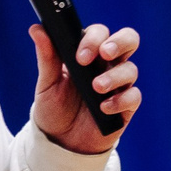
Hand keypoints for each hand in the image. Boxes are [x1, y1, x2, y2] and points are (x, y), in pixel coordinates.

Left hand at [31, 22, 142, 152]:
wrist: (60, 142)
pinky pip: (133, 97)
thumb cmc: (54, 108)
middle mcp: (107, 65)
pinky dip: (120, 100)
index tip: (81, 55)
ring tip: (96, 88)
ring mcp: (118, 85)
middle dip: (119, 42)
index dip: (94, 38)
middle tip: (104, 53)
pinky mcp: (126, 106)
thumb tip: (37, 29)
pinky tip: (103, 108)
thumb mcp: (47, 83)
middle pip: (129, 40)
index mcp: (89, 54)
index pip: (100, 33)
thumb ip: (47, 56)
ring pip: (131, 69)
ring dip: (114, 76)